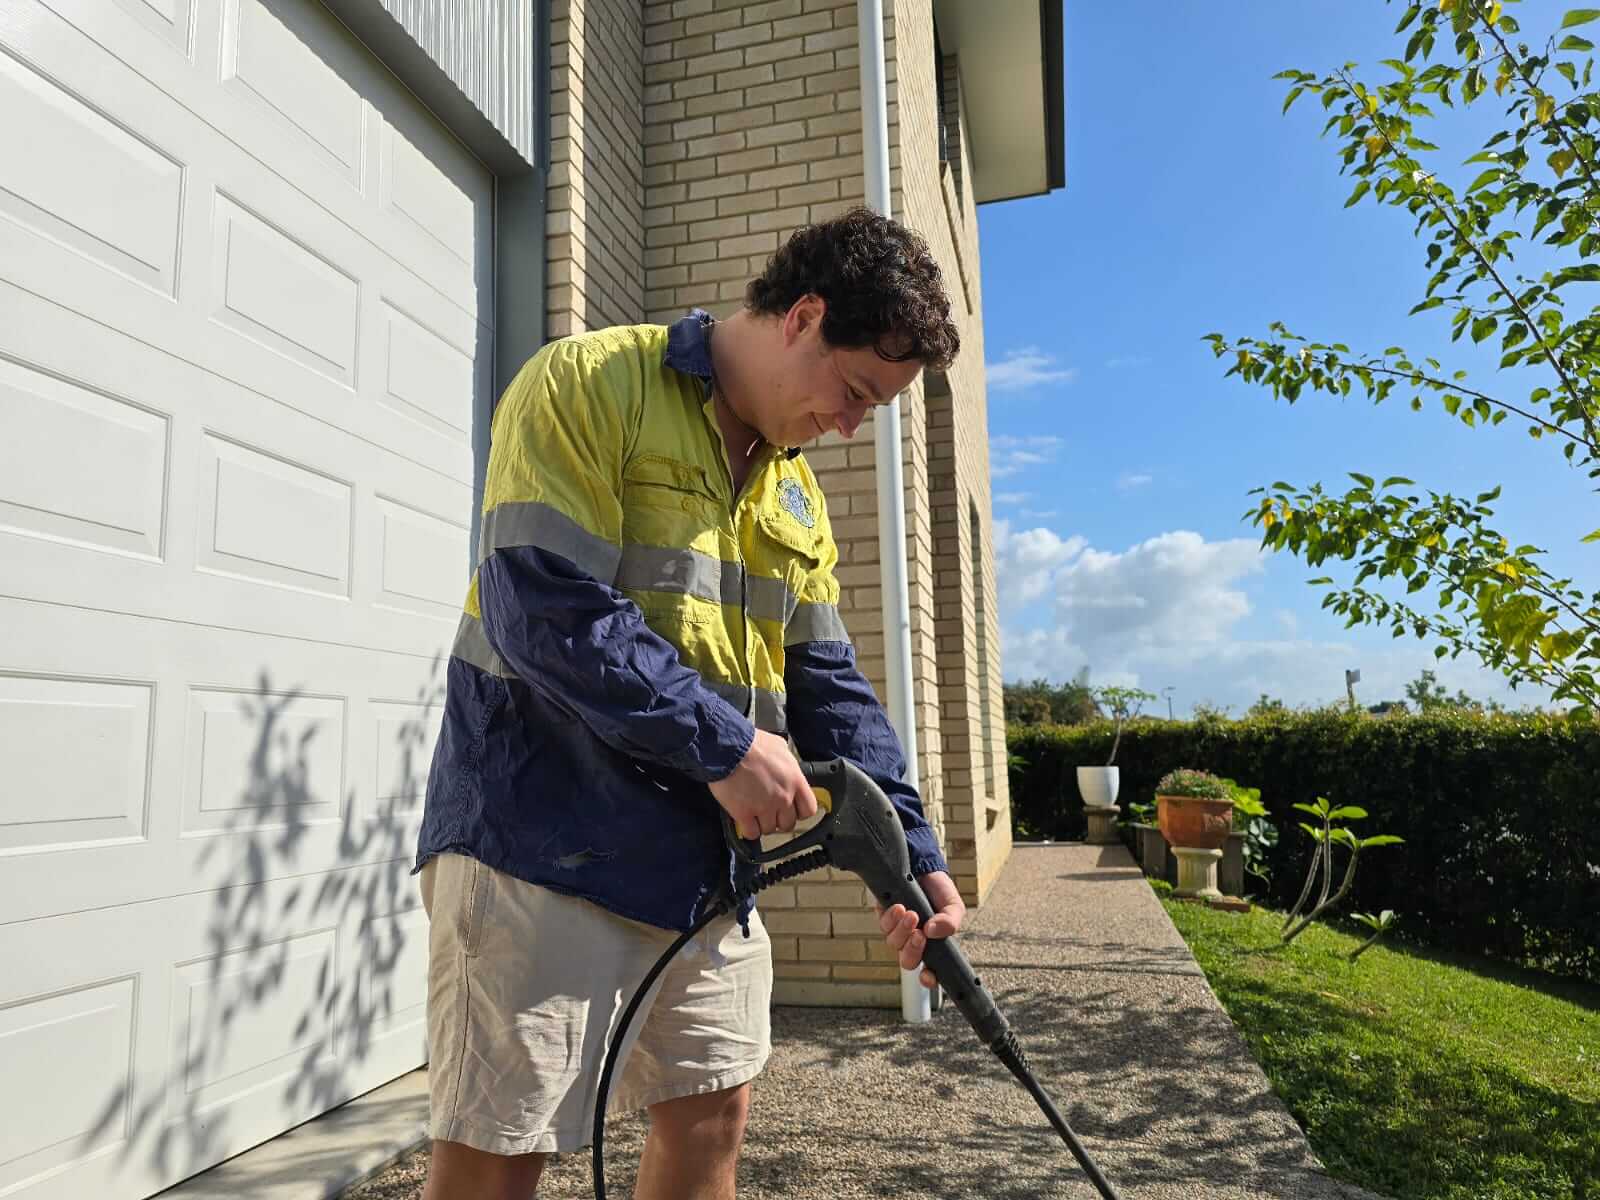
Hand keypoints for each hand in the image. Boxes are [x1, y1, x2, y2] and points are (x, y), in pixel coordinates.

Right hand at [708, 729, 818, 840]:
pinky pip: (752, 833)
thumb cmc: (750, 743)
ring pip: (769, 829)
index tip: (792, 809)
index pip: (808, 809)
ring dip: (762, 824)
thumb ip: (786, 761)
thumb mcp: (778, 745)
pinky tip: (745, 821)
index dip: (799, 811)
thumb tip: (785, 763)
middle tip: (769, 811)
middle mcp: (783, 796)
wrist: (728, 747)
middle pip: (788, 823)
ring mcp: (764, 807)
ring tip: (755, 813)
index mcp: (794, 780)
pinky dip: (748, 830)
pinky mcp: (744, 813)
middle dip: (779, 819)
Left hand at [877, 870, 965, 988]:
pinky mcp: (885, 916)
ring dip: (903, 930)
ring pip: (894, 943)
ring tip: (912, 914)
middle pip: (908, 960)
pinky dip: (892, 917)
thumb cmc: (939, 891)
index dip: (928, 979)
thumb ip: (950, 922)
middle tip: (920, 935)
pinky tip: (900, 907)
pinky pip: (884, 925)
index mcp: (932, 945)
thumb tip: (933, 931)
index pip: (930, 970)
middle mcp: (913, 941)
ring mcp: (898, 930)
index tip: (928, 976)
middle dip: (913, 951)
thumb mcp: (953, 906)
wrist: (924, 867)